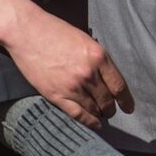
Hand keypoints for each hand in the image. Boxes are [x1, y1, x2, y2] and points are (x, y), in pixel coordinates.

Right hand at [0, 0, 132, 128]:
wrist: (26, 32)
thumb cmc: (55, 31)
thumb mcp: (85, 40)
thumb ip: (97, 59)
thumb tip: (108, 77)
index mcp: (98, 56)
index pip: (119, 85)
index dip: (126, 100)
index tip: (129, 107)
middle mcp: (88, 73)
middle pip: (107, 100)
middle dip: (111, 108)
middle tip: (112, 111)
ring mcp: (72, 86)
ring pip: (94, 108)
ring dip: (100, 114)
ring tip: (102, 116)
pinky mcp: (56, 95)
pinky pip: (77, 114)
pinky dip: (88, 122)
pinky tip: (94, 124)